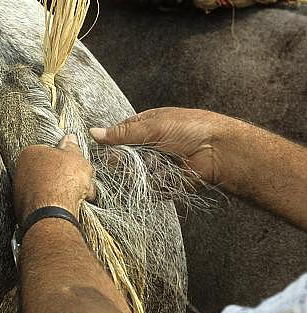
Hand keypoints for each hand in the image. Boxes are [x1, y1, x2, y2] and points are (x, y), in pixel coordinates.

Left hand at [13, 134, 95, 222]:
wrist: (53, 214)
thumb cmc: (63, 182)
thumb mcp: (75, 158)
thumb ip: (72, 147)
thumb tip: (70, 139)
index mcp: (30, 153)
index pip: (50, 152)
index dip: (66, 160)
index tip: (75, 166)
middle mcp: (21, 172)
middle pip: (49, 171)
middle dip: (66, 178)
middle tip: (80, 182)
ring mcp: (21, 193)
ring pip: (48, 190)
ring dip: (64, 193)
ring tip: (78, 198)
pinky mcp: (25, 211)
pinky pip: (45, 205)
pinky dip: (56, 206)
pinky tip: (68, 209)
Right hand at [90, 107, 227, 184]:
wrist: (218, 152)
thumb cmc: (190, 129)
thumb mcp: (154, 126)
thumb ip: (123, 133)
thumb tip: (94, 133)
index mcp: (147, 126)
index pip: (120, 135)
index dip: (110, 143)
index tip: (101, 151)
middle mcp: (150, 145)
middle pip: (124, 157)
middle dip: (124, 161)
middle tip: (127, 161)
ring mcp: (157, 164)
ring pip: (134, 173)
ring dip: (138, 173)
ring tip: (150, 168)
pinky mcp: (164, 182)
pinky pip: (148, 187)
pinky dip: (151, 184)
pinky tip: (158, 178)